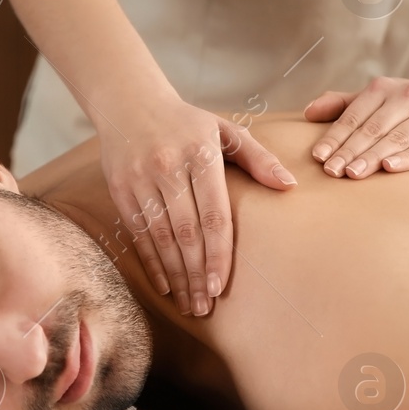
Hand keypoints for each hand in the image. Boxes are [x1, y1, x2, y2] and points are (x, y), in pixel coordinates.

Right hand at [100, 101, 295, 315]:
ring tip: (189, 305)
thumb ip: (258, 158)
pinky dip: (152, 262)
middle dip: (197, 273)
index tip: (221, 286)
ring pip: (160, 237)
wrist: (129, 102)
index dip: (217, 253)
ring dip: (176, 275)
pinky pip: (138, 233)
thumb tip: (288, 185)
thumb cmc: (187, 123)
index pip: (212, 214)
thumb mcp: (225, 131)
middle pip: (185, 232)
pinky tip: (165, 285)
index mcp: (200, 153)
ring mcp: (140, 178)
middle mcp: (168, 167)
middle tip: (206, 307)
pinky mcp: (119, 189)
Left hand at [304, 73, 408, 177]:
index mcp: (384, 89)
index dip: (335, 137)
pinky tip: (390, 168)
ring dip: (373, 156)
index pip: (354, 116)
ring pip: (396, 138)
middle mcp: (407, 97)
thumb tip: (307, 112)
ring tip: (352, 173)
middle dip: (350, 150)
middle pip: (373, 128)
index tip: (318, 157)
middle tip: (330, 171)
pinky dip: (408, 158)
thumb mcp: (380, 97)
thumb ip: (345, 105)